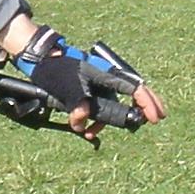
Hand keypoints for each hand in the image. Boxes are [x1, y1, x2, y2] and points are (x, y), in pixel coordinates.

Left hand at [15, 26, 166, 138]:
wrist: (38, 59)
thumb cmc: (55, 67)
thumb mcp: (66, 86)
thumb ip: (76, 104)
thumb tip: (81, 123)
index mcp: (106, 74)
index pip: (135, 88)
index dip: (148, 103)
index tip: (156, 117)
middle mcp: (105, 79)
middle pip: (130, 95)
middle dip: (139, 110)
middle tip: (152, 121)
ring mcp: (95, 85)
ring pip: (109, 105)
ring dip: (104, 121)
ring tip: (91, 134)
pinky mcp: (85, 90)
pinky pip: (94, 107)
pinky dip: (91, 119)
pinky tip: (82, 129)